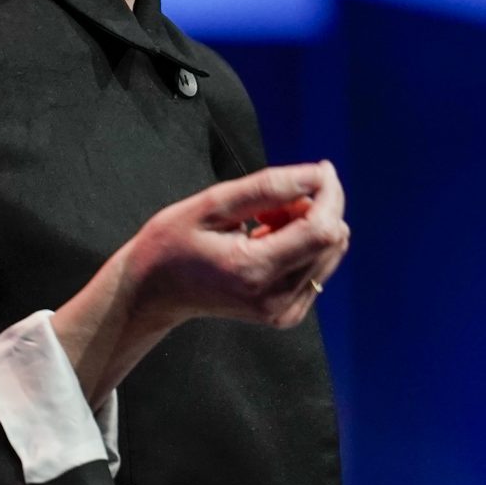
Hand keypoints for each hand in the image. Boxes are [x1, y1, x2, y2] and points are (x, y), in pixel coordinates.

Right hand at [123, 159, 348, 330]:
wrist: (154, 292)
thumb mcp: (212, 204)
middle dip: (313, 208)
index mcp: (254, 271)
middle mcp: (275, 299)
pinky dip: (301, 245)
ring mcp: (283, 311)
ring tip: (262, 222)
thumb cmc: (173, 244)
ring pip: (329, 251)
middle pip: (331, 240)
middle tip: (269, 203)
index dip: (330, 194)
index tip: (319, 170)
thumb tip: (317, 176)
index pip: (322, 230)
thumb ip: (268, 188)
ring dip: (307, 226)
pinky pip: (317, 267)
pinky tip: (265, 241)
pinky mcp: (287, 314)